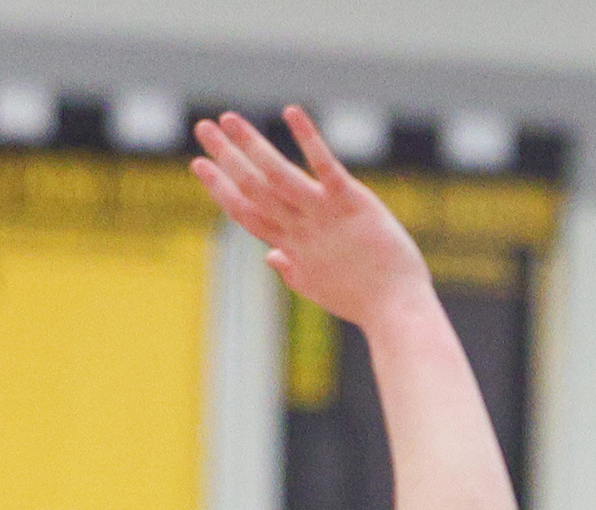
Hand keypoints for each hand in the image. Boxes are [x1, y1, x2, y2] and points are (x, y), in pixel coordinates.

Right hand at [191, 107, 433, 329]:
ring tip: (229, 118)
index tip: (199, 164)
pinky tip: (290, 112)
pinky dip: (308, 139)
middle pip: (253, 189)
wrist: (396, 311)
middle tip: (202, 127)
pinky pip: (325, 166)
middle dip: (225, 157)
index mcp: (291, 248)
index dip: (220, 188)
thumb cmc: (362, 301)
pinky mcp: (353, 203)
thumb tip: (269, 256)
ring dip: (251, 144)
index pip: (246, 213)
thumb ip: (292, 270)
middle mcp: (301, 229)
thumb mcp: (319, 288)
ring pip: (278, 176)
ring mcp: (325, 215)